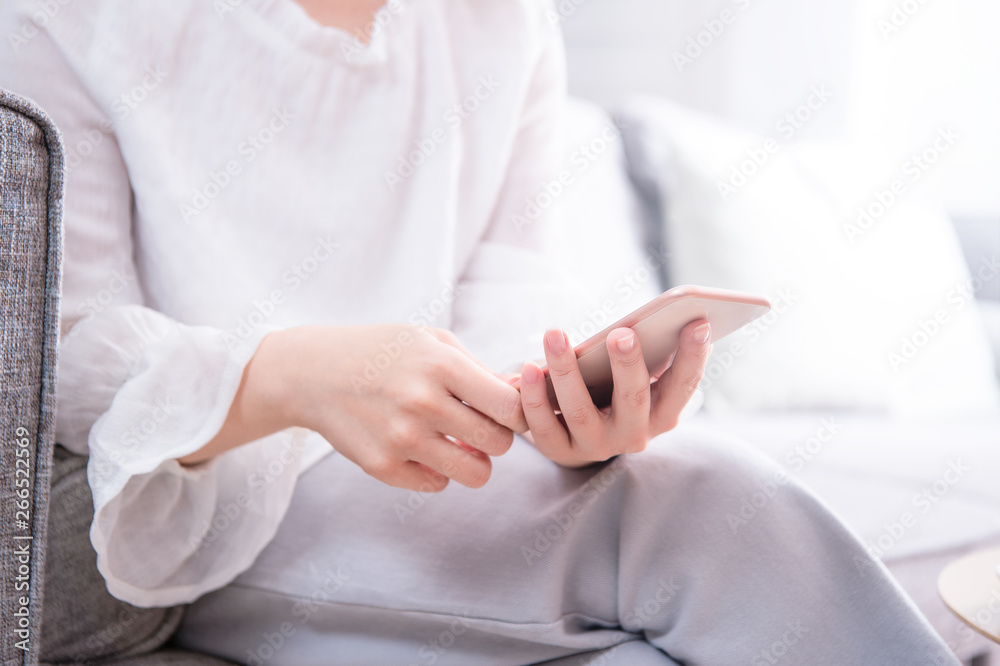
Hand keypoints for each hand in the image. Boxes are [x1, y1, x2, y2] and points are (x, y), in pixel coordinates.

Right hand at [183, 325, 527, 491]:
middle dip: (496, 437)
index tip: (504, 409)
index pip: (511, 408)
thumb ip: (481, 370)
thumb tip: (527, 393)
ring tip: (458, 443)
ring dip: (473, 461)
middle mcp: (422, 403)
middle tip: (478, 425)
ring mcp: (400, 439)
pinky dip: (437, 472)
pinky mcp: (381, 466)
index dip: (517, 412)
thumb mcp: (432, 342)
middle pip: (499, 444)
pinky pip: (437, 485)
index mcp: (441, 366)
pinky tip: (421, 449)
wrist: (312, 372)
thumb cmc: (384, 351)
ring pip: (475, 474)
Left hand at [518, 320, 711, 466]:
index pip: (683, 385)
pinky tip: (526, 368)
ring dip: (566, 370)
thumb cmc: (613, 390)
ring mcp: (597, 446)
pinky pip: (545, 427)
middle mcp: (635, 434)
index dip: (694, 357)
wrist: (579, 437)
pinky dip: (534, 397)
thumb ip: (650, 352)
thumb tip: (664, 318)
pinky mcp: (561, 453)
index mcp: (663, 412)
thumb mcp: (637, 376)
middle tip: (622, 333)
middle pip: (633, 399)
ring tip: (555, 334)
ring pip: (581, 411)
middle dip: (628, 365)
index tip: (700, 322)